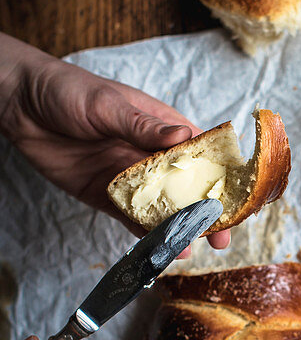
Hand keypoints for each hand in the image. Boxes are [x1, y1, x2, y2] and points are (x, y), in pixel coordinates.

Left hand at [0, 34, 230, 254]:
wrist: (19, 104)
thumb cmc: (67, 91)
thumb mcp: (108, 105)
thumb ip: (144, 126)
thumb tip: (183, 135)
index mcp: (161, 127)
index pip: (201, 153)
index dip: (223, 176)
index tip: (240, 199)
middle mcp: (150, 155)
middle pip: (187, 187)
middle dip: (205, 212)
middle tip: (221, 237)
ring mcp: (129, 177)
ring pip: (161, 207)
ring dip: (177, 229)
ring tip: (189, 248)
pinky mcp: (105, 195)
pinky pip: (129, 218)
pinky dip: (144, 234)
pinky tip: (159, 248)